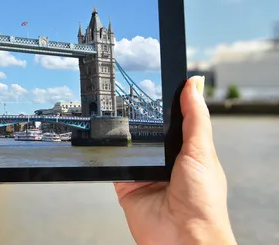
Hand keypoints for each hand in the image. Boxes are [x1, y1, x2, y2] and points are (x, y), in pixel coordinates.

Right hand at [114, 76, 236, 244]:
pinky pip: (113, 164)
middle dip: (141, 119)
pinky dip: (109, 155)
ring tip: (118, 122)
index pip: (174, 119)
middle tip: (130, 100)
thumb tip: (193, 85)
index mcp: (187, 151)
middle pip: (148, 130)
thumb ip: (195, 118)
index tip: (155, 82)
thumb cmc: (204, 203)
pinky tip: (109, 145)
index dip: (165, 102)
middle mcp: (165, 161)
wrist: (183, 238)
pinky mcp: (126, 184)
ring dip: (124, 137)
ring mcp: (145, 172)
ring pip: (129, 145)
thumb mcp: (202, 151)